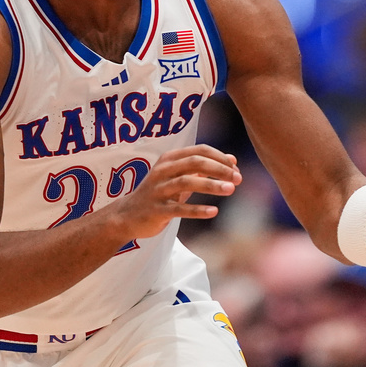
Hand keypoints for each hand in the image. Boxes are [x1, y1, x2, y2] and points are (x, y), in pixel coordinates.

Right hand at [104, 144, 240, 241]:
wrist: (127, 216)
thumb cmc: (159, 194)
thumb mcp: (177, 177)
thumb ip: (202, 169)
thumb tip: (232, 161)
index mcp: (169, 159)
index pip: (199, 151)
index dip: (220, 157)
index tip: (235, 167)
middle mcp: (163, 171)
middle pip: (195, 163)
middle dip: (219, 169)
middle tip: (238, 178)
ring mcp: (158, 190)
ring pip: (187, 182)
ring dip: (211, 185)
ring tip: (230, 190)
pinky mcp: (157, 210)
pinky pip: (179, 209)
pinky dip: (198, 210)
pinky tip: (214, 211)